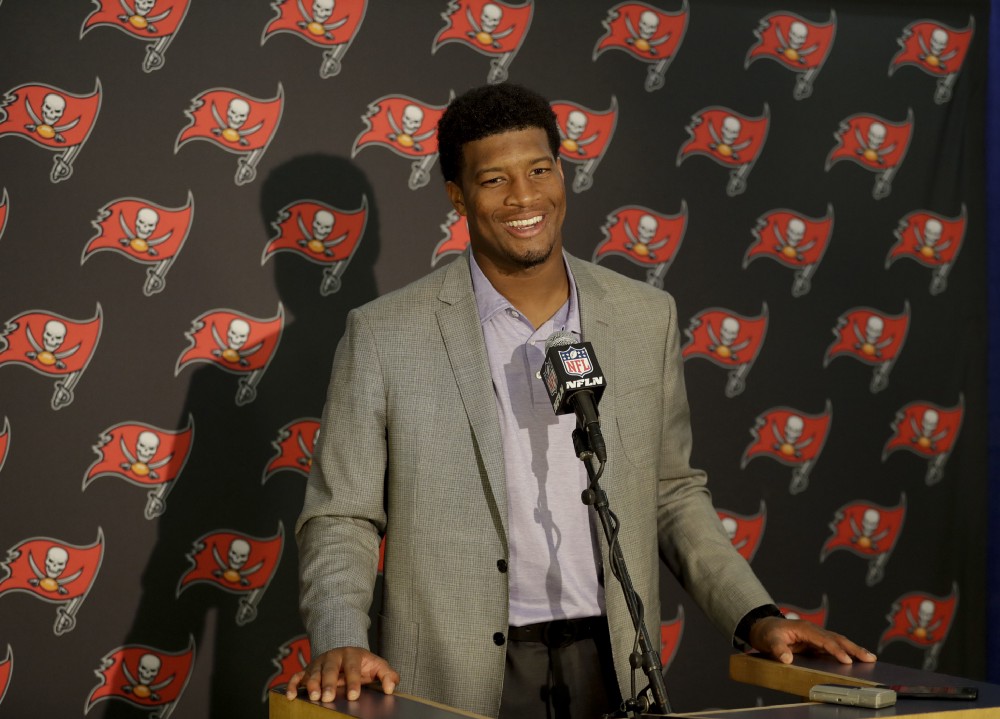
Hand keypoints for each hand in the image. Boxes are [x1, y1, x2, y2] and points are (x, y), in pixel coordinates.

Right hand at [285, 646, 398, 702]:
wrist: (346, 652)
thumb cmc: (363, 663)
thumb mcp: (377, 666)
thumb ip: (387, 675)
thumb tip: (391, 687)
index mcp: (352, 654)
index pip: (352, 667)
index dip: (353, 681)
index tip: (353, 695)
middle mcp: (334, 656)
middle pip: (330, 668)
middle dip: (328, 683)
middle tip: (328, 697)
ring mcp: (319, 662)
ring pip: (313, 672)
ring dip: (312, 684)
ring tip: (314, 696)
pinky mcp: (308, 670)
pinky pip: (297, 675)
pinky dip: (293, 684)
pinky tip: (291, 695)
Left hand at [749, 617, 876, 665]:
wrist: (764, 627)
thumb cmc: (768, 632)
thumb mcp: (769, 640)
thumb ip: (778, 649)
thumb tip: (787, 659)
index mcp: (804, 628)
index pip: (824, 640)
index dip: (835, 650)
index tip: (846, 660)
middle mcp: (813, 631)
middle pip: (836, 638)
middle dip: (853, 648)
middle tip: (869, 658)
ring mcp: (816, 636)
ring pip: (838, 642)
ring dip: (853, 650)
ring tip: (869, 659)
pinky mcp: (815, 643)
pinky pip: (833, 647)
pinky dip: (845, 652)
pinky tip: (855, 660)